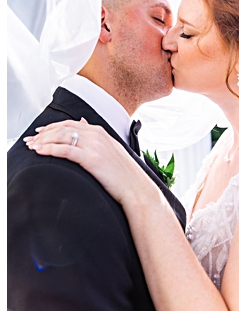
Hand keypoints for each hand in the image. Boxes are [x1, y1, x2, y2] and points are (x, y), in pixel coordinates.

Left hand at [24, 120, 152, 207]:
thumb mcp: (111, 148)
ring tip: (32, 146)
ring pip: (62, 137)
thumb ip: (96, 136)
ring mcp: (95, 146)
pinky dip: (50, 149)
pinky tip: (41, 152)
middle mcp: (97, 136)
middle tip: (30, 140)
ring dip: (43, 141)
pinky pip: (66, 150)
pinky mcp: (92, 159)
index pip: (70, 123)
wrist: (136, 188)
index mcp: (101, 132)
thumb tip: (82, 123)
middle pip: (62, 128)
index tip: (39, 133)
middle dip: (43, 134)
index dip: (51, 127)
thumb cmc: (124, 173)